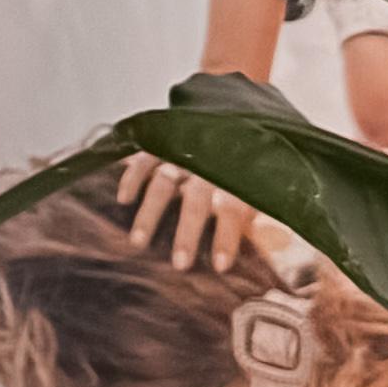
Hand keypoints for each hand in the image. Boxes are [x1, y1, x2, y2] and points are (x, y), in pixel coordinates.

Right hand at [114, 148, 260, 274]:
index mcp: (235, 180)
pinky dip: (132, 177)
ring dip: (150, 213)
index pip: (232, 211)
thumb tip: (264, 248)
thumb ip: (257, 214)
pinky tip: (123, 199)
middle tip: (179, 264)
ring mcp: (182, 156)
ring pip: (164, 184)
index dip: (226, 237)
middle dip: (187, 233)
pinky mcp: (161, 146)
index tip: (220, 266)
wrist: (233, 120)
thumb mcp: (256, 188)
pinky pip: (144, 160)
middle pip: (196, 202)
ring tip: (138, 242)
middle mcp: (207, 167)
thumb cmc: (241, 167)